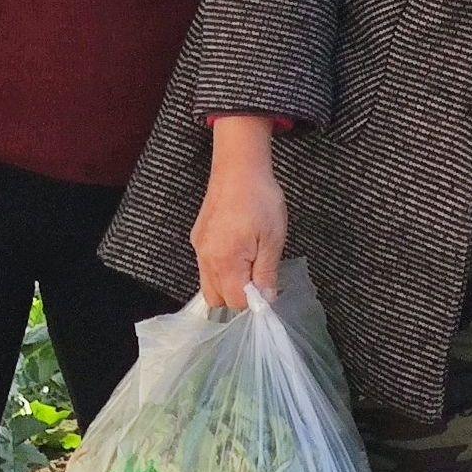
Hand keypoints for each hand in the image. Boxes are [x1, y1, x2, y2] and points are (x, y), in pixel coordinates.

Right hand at [196, 116, 289, 311]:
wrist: (239, 169)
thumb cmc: (261, 201)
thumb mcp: (272, 240)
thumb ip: (266, 275)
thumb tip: (265, 302)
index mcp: (224, 261)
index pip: (236, 302)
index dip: (254, 302)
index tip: (269, 292)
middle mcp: (205, 259)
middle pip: (217, 299)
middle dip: (238, 298)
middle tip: (260, 281)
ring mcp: (199, 248)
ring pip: (209, 284)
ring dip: (229, 285)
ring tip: (251, 266)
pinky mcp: (198, 238)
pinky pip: (207, 267)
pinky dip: (222, 270)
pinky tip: (240, 255)